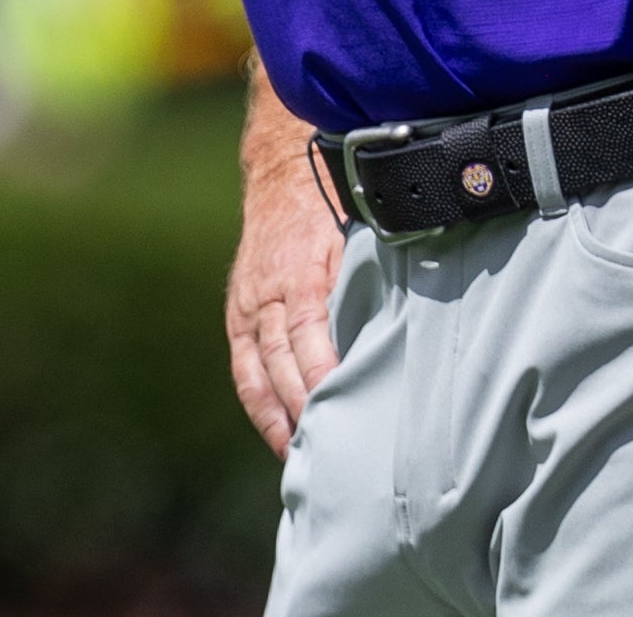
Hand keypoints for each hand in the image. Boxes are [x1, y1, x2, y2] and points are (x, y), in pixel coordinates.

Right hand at [225, 145, 351, 457]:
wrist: (283, 175)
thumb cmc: (332, 206)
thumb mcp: (356, 233)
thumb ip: (366, 281)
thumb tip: (394, 332)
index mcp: (298, 274)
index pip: (307, 336)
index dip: (321, 375)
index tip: (342, 410)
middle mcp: (265, 295)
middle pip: (279, 364)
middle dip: (302, 409)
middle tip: (330, 450)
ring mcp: (247, 307)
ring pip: (256, 375)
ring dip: (278, 419)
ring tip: (302, 458)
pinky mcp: (238, 316)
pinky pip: (244, 370)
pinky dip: (260, 406)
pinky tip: (281, 435)